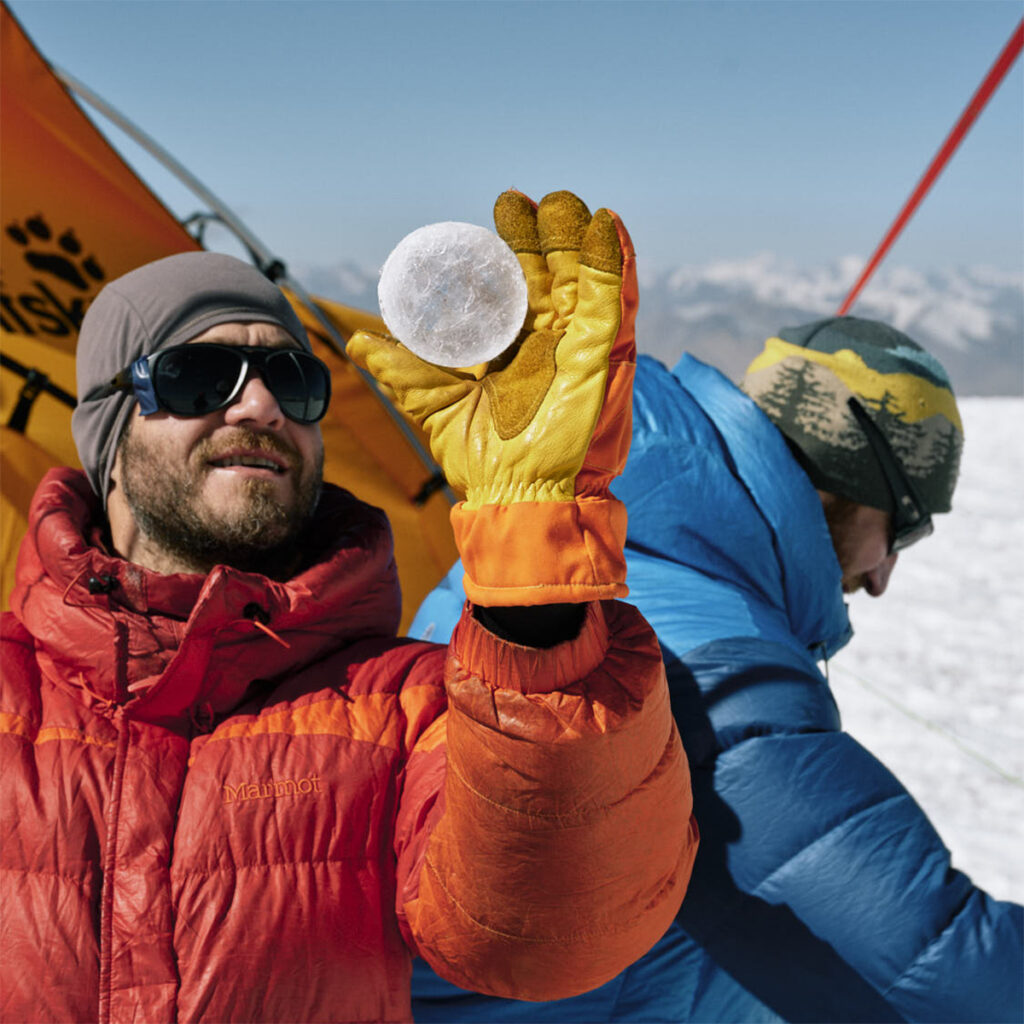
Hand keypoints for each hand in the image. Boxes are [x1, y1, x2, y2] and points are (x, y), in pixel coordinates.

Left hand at [347, 189, 636, 604]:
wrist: (512, 492)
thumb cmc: (473, 453)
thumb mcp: (429, 399)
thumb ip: (399, 367)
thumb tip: (356, 342)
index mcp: (507, 343)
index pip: (508, 283)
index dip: (502, 249)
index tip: (496, 214)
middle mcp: (543, 338)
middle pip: (546, 271)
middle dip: (536, 234)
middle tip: (515, 206)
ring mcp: (574, 342)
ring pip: (581, 276)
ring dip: (573, 236)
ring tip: (560, 203)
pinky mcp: (600, 353)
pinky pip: (613, 300)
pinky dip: (613, 262)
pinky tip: (604, 224)